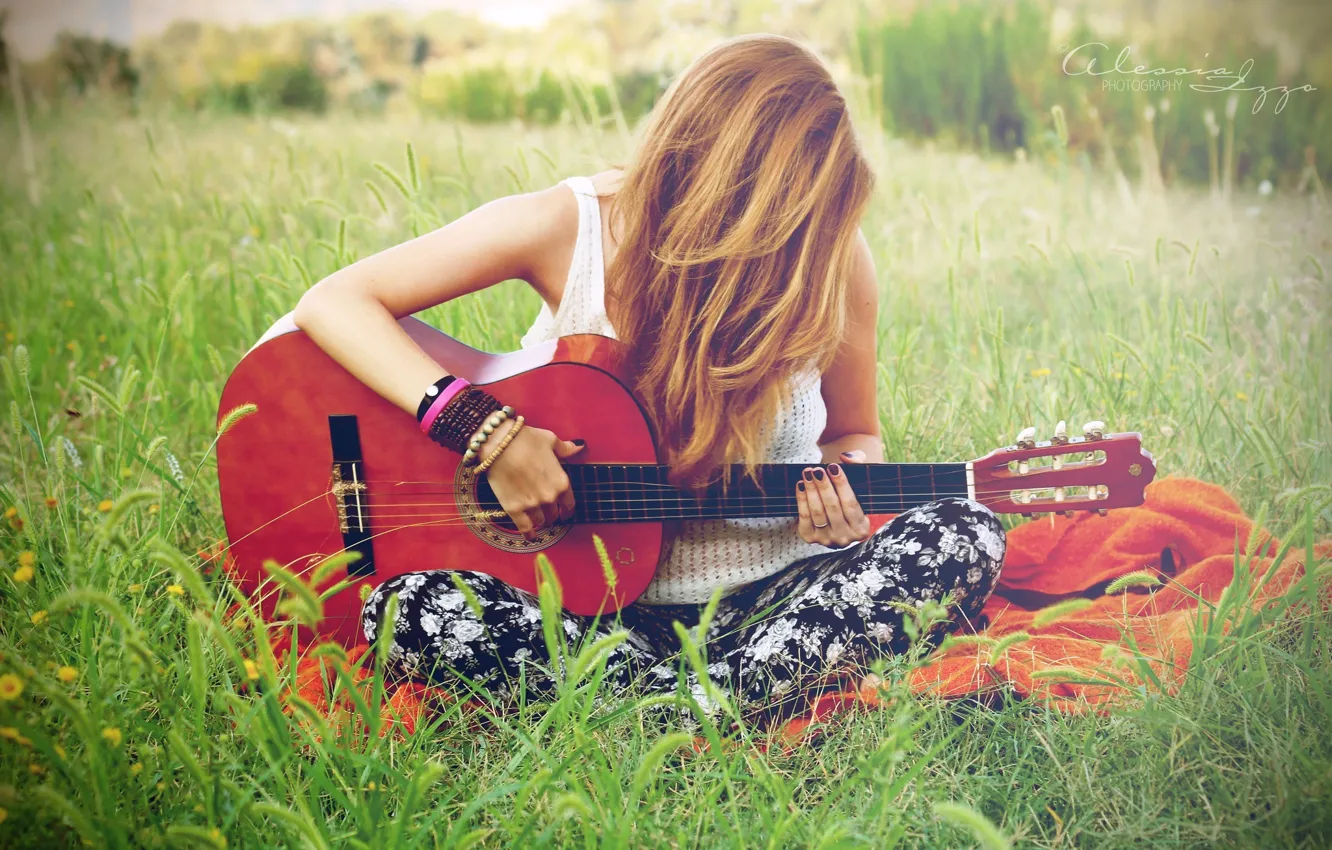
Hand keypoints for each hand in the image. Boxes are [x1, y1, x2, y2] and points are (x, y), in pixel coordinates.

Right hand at [480, 419, 583, 537]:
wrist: (499, 444)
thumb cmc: (526, 439)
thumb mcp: (550, 440)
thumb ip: (565, 448)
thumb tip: (578, 447)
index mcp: (562, 482)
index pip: (569, 504)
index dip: (567, 509)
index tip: (564, 512)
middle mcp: (550, 497)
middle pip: (554, 515)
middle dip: (552, 514)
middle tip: (547, 514)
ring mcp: (532, 505)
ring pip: (541, 522)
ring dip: (540, 522)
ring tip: (536, 520)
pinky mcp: (514, 509)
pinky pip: (525, 528)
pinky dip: (528, 534)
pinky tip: (530, 537)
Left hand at [796, 450, 871, 546]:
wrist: (835, 515)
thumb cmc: (849, 496)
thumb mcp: (861, 481)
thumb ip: (858, 463)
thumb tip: (846, 457)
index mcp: (861, 528)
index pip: (851, 504)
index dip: (842, 484)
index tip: (833, 467)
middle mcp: (845, 538)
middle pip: (833, 508)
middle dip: (824, 486)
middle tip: (817, 469)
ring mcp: (826, 539)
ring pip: (817, 512)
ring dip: (811, 491)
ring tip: (808, 473)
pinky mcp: (809, 537)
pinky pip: (804, 517)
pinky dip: (802, 500)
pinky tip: (801, 485)